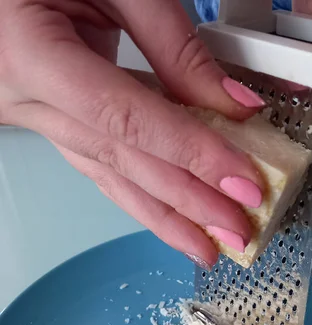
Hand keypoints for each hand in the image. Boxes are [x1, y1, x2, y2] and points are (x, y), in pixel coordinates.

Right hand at [0, 0, 267, 269]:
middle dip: (186, 205)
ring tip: (204, 247)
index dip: (191, 155)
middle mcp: (24, 97)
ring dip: (163, 216)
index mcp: (32, 52)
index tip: (240, 183)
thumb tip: (233, 104)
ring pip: (107, 177)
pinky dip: (139, 193)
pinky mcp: (44, 120)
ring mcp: (31, 115)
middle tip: (235, 234)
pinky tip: (167, 215)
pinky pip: (97, 165)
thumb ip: (172, 43)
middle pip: (123, 163)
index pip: (129, 120)